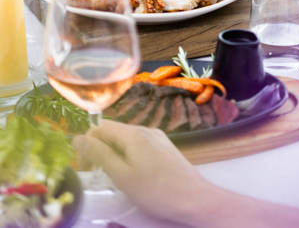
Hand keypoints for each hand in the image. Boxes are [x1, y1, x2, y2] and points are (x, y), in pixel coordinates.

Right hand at [73, 120, 212, 223]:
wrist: (194, 198)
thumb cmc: (156, 190)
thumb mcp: (122, 175)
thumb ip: (100, 154)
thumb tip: (79, 137)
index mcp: (134, 133)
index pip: (100, 127)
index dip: (88, 143)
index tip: (87, 166)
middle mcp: (146, 130)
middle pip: (114, 132)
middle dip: (101, 149)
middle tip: (100, 175)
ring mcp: (158, 138)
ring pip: (126, 140)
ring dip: (115, 154)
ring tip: (117, 177)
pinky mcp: (165, 148)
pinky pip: (139, 146)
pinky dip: (129, 156)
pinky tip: (133, 175)